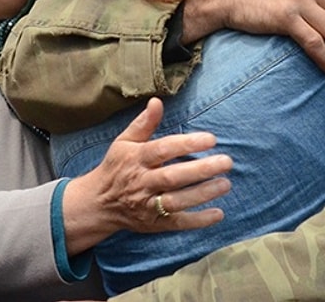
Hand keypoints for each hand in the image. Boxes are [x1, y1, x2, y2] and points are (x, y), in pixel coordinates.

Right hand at [62, 98, 232, 255]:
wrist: (99, 203)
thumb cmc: (117, 167)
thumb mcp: (124, 142)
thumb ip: (143, 123)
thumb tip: (157, 101)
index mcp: (135, 159)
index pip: (162, 149)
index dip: (187, 144)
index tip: (211, 139)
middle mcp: (141, 182)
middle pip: (172, 177)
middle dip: (200, 170)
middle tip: (226, 162)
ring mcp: (147, 205)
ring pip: (176, 201)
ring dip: (202, 194)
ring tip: (225, 184)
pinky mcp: (154, 223)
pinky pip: (177, 223)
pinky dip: (198, 221)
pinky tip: (218, 213)